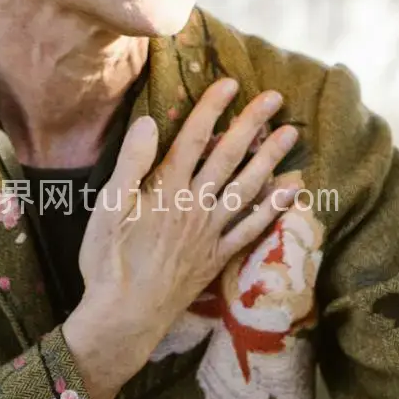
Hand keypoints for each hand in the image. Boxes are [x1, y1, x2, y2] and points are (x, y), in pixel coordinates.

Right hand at [63, 77, 298, 398]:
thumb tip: (148, 122)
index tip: (231, 83)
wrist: (124, 316)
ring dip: (270, 158)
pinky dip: (272, 208)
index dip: (212, 108)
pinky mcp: (217, 257)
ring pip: (247, 188)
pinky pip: (251, 228)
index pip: (193, 139)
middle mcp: (195, 206)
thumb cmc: (108, 261)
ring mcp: (210, 232)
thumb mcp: (108, 208)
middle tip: (276, 98)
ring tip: (291, 135)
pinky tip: (289, 191)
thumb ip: (130, 163)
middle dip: (252, 124)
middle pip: (228, 157)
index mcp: (166, 190)